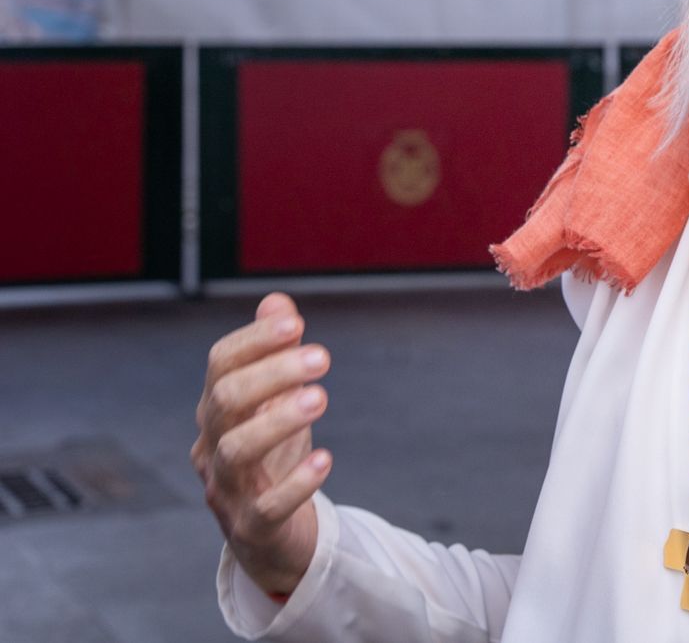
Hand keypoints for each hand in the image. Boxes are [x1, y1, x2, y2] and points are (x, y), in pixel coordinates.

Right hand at [191, 293, 331, 596]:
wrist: (269, 537)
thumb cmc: (272, 459)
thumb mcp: (275, 403)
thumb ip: (275, 354)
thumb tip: (277, 302)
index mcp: (218, 410)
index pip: (220, 366)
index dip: (254, 342)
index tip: (296, 323)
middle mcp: (211, 446)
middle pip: (224, 402)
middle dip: (271, 374)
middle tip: (322, 357)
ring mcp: (226, 490)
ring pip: (235, 451)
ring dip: (279, 421)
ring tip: (320, 398)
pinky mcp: (251, 527)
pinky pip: (266, 506)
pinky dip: (295, 482)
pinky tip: (325, 459)